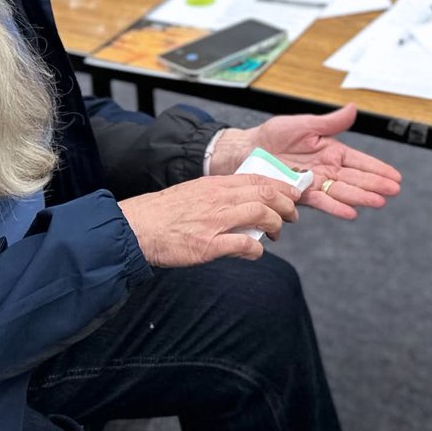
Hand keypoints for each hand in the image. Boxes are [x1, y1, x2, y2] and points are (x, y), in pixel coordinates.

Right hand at [119, 175, 299, 265]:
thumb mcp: (194, 192)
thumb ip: (219, 195)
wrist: (138, 227)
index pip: (257, 178)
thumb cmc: (164, 212)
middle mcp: (219, 198)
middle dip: (285, 204)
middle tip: (293, 215)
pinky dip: (255, 248)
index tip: (292, 193)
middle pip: (264, 194)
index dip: (280, 185)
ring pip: (259, 214)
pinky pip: (242, 244)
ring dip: (275, 224)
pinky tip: (256, 252)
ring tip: (277, 233)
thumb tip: (241, 203)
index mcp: (215, 184)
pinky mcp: (208, 244)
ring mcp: (215, 221)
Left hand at [209, 104, 401, 219]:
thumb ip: (330, 122)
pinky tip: (351, 212)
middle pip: (355, 178)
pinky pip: (321, 201)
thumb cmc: (274, 135)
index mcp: (330, 150)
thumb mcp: (304, 124)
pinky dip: (335, 207)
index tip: (395, 177)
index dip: (377, 168)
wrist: (247, 151)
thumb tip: (353, 109)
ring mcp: (315, 183)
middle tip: (394, 191)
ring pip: (342, 191)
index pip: (359, 161)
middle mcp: (326, 169)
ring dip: (361, 197)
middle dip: (375, 185)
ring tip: (379, 202)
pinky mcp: (300, 194)